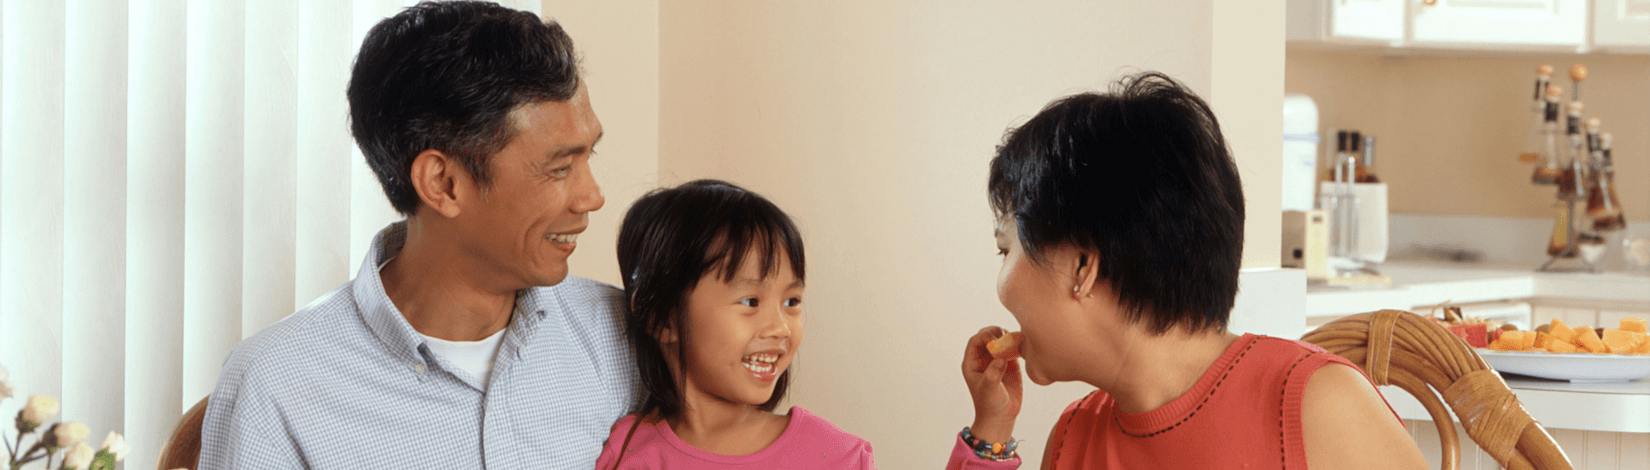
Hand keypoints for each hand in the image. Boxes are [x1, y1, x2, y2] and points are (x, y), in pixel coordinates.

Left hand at [962, 326, 1022, 442]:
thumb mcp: (988, 389)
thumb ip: (993, 373)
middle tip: (1006, 338)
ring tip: (1015, 343)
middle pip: (988, 336)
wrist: (1001, 416)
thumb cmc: (989, 404)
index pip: (975, 341)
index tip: (995, 341)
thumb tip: (1000, 358)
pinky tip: (1022, 348)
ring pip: (1001, 340)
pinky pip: (1013, 349)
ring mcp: (997, 360)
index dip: (984, 336)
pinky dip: (1017, 345)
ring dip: (1008, 338)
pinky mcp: (1010, 364)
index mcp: (972, 363)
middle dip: (996, 333)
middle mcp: (983, 358)